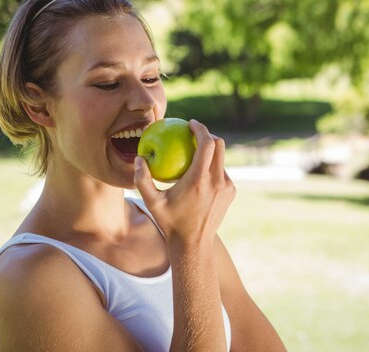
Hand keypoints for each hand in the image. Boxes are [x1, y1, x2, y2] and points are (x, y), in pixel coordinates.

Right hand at [134, 119, 235, 248]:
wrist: (194, 245)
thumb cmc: (170, 222)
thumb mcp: (152, 202)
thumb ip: (142, 180)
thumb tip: (138, 158)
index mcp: (199, 179)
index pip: (207, 144)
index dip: (200, 129)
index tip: (190, 123)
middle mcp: (216, 181)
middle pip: (220, 145)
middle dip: (208, 135)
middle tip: (194, 134)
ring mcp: (226, 187)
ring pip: (222, 159)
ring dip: (210, 152)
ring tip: (195, 153)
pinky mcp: (230, 192)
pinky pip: (222, 172)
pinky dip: (213, 167)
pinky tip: (200, 172)